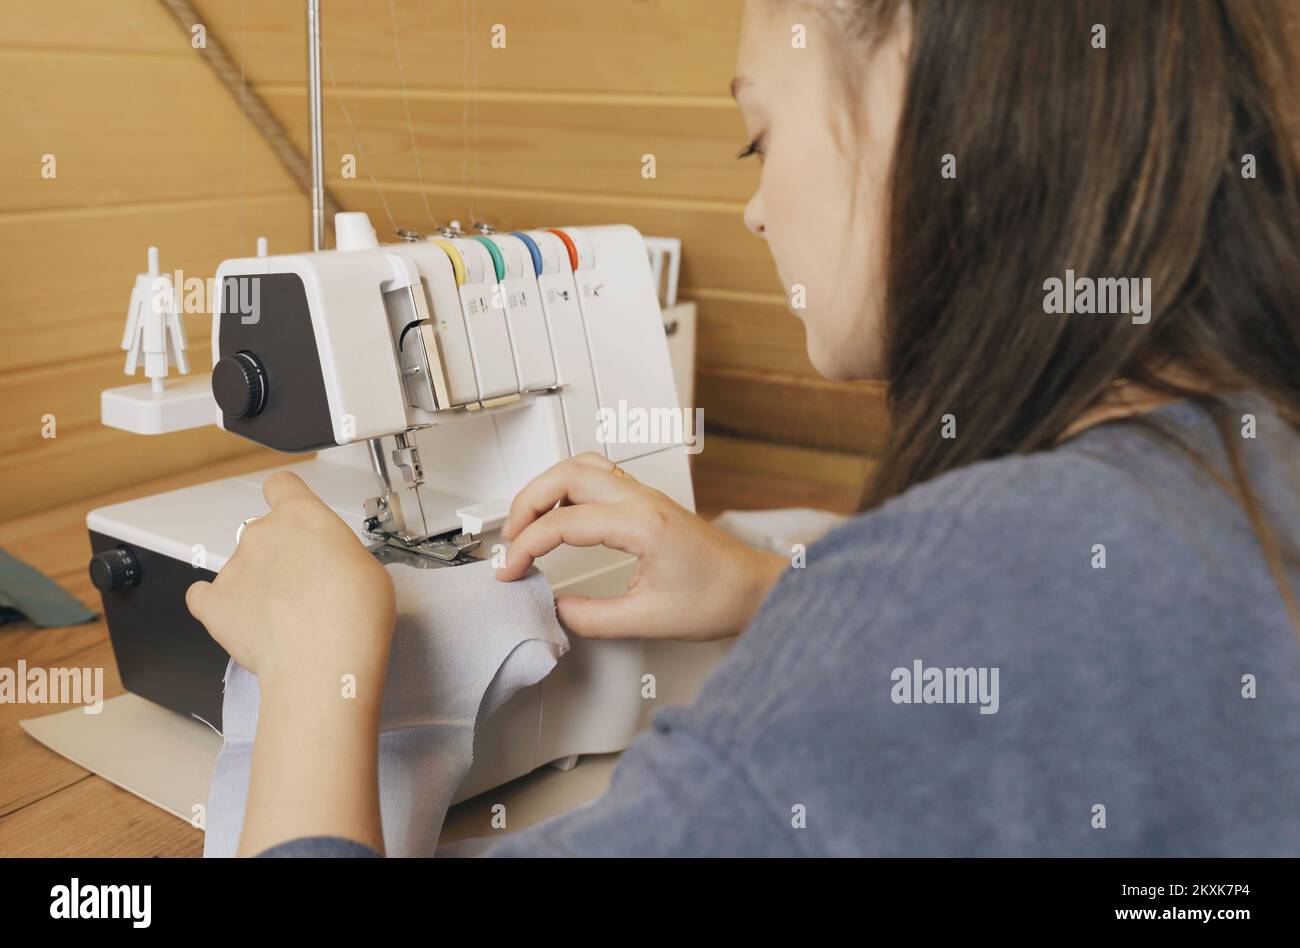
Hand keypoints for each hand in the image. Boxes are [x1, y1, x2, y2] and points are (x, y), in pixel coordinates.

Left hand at [185, 471, 395, 691]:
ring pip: (241, 567)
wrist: (324, 656)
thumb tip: (333, 568)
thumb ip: (338, 554)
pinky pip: (203, 597)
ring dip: (257, 583)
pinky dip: (216, 604)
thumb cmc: (353, 613)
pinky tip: (239, 617)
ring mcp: (234, 567)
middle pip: (263, 531)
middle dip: (279, 554)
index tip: (293, 511)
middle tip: (304, 584)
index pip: (281, 485)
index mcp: (301, 515)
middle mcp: (262, 533)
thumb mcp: (367, 566)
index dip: (286, 498)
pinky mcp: (214, 603)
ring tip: (284, 617)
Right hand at [496, 452, 786, 640]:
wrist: (755, 588)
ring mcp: (645, 496)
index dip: (527, 546)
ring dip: (547, 488)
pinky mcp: (647, 503)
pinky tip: (560, 516)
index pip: (564, 522)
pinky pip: (599, 476)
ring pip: (582, 466)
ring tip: (528, 523)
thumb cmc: (719, 598)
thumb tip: (557, 609)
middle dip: (526, 502)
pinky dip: (568, 489)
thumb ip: (593, 617)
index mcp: (641, 524)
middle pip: (566, 473)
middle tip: (510, 539)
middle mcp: (642, 500)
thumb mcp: (649, 620)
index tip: (511, 571)